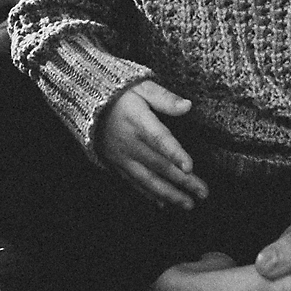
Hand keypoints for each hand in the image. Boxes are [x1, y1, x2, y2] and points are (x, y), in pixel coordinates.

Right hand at [99, 81, 208, 208]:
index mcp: (138, 121)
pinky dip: (149, 194)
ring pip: (147, 179)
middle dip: (182, 181)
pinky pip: (134, 182)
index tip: (190, 167)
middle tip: (203, 193)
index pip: (159, 139)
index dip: (174, 153)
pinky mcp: (116, 164)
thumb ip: (164, 98)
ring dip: (169, 194)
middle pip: (159, 164)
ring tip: (188, 204)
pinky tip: (164, 203)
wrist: (87, 105)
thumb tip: (187, 105)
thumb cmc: (119, 93)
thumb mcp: (141, 87)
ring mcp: (122, 156)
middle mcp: (130, 143)